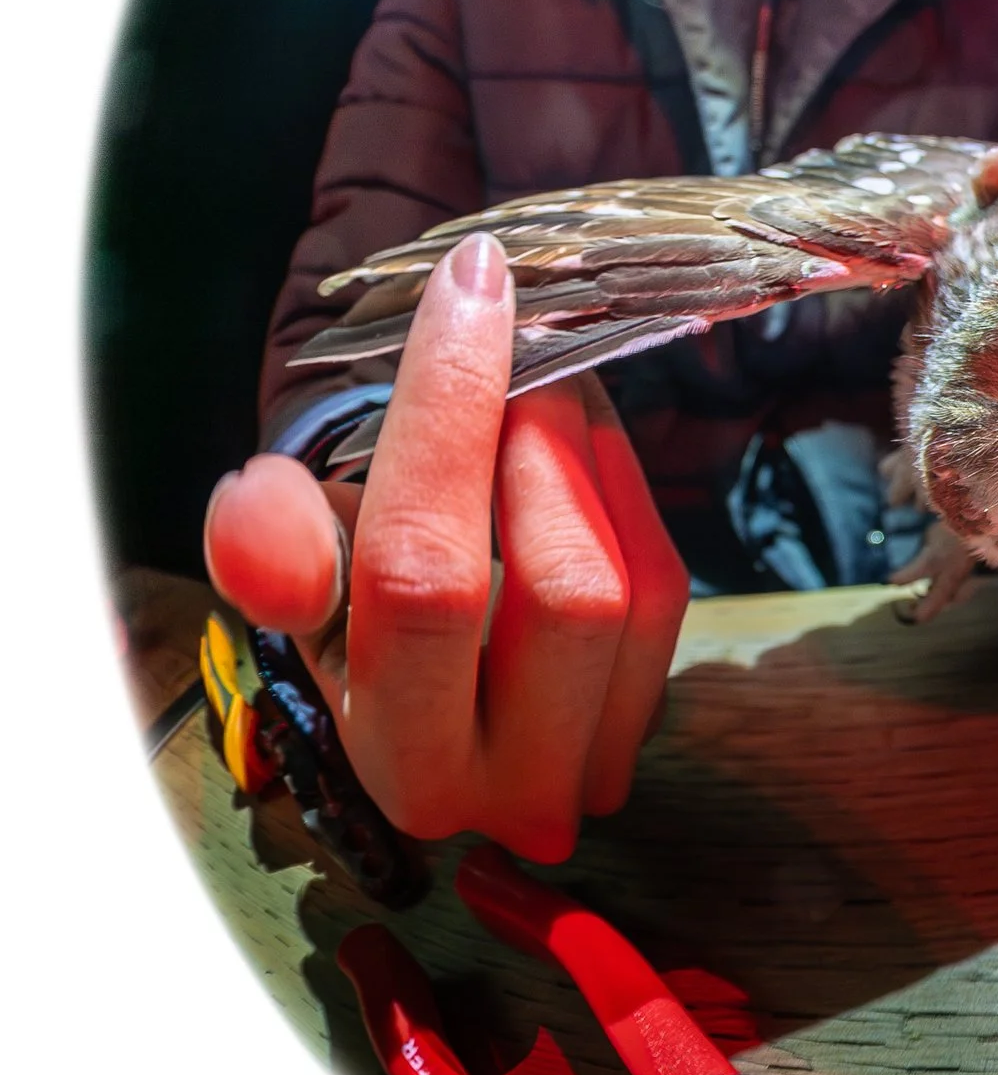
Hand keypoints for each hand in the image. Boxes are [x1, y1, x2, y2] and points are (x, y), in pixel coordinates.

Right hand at [203, 232, 689, 861]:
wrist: (438, 699)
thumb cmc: (351, 619)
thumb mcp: (299, 581)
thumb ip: (274, 544)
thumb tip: (252, 498)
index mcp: (401, 763)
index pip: (425, 578)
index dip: (447, 417)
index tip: (473, 285)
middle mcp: (513, 789)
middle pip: (566, 591)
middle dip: (546, 440)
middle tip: (523, 344)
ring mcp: (604, 764)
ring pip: (639, 584)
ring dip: (596, 455)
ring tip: (547, 383)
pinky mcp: (656, 718)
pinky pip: (668, 583)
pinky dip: (626, 488)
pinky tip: (584, 433)